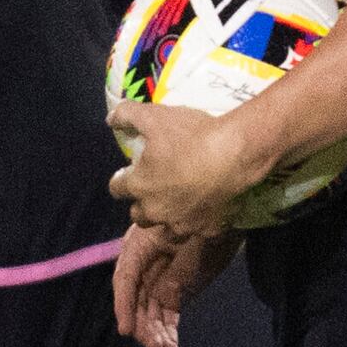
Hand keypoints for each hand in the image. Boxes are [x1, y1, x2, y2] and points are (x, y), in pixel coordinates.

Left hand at [107, 95, 269, 238]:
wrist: (235, 154)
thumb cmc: (191, 135)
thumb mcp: (154, 116)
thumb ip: (126, 115)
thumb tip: (111, 120)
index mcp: (139, 186)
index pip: (117, 188)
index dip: (122, 179)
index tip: (131, 171)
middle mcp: (156, 211)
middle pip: (138, 215)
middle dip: (142, 203)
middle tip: (155, 189)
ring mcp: (182, 224)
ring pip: (167, 231)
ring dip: (168, 220)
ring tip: (179, 206)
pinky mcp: (208, 229)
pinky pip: (200, 231)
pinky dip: (201, 223)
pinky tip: (208, 211)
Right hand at [111, 222, 236, 346]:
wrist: (230, 218)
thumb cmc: (210, 220)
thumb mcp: (196, 241)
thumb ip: (180, 269)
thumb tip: (166, 296)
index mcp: (140, 245)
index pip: (125, 278)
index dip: (124, 305)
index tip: (126, 330)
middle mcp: (144, 266)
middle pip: (136, 301)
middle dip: (144, 327)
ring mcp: (158, 282)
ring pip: (150, 314)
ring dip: (157, 335)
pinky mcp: (173, 294)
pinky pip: (166, 318)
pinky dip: (169, 335)